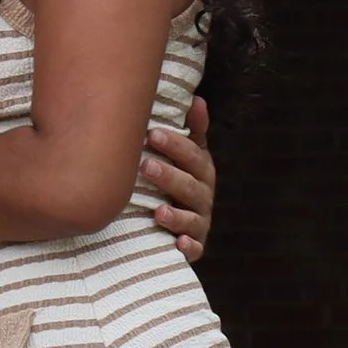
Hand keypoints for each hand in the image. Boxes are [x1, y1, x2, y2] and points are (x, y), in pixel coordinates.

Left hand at [138, 91, 213, 257]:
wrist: (175, 223)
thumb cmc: (177, 180)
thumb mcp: (186, 155)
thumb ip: (192, 130)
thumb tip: (197, 99)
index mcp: (201, 171)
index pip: (193, 155)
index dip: (176, 145)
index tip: (152, 133)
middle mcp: (203, 197)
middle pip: (190, 186)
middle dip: (169, 176)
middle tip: (145, 166)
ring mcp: (199, 223)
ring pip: (191, 219)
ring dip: (176, 215)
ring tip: (158, 211)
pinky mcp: (194, 246)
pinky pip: (194, 248)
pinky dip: (188, 247)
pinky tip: (177, 243)